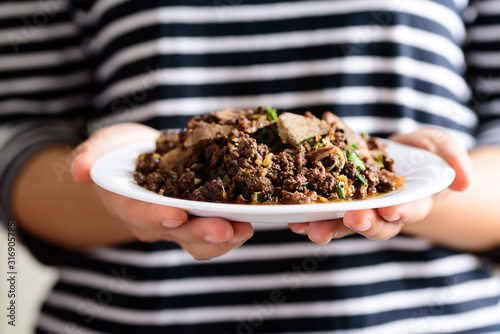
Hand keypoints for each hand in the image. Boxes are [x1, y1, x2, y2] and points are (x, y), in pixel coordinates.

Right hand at [71, 123, 253, 258]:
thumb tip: (78, 169)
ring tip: (246, 228)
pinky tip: (251, 218)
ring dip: (224, 237)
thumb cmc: (121, 155)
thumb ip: (91, 155)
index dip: (157, 216)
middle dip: (201, 232)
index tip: (175, 215)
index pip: (141, 214)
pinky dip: (234, 227)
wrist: (141, 163)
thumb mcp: (104, 146)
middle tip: (225, 228)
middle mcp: (155, 221)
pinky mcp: (200, 218)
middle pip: (178, 233)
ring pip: (200, 241)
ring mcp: (179, 224)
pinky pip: (217, 231)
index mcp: (129, 205)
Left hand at [289, 128, 472, 243]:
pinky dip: (307, 215)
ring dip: (327, 227)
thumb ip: (453, 159)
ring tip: (310, 227)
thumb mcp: (440, 147)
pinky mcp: (335, 200)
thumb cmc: (423, 154)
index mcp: (410, 201)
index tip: (392, 209)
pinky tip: (293, 217)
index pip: (407, 210)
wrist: (395, 157)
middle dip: (363, 223)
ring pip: (342, 223)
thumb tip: (463, 180)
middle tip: (353, 218)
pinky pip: (321, 211)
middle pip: (373, 224)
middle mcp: (381, 211)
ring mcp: (357, 208)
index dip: (402, 212)